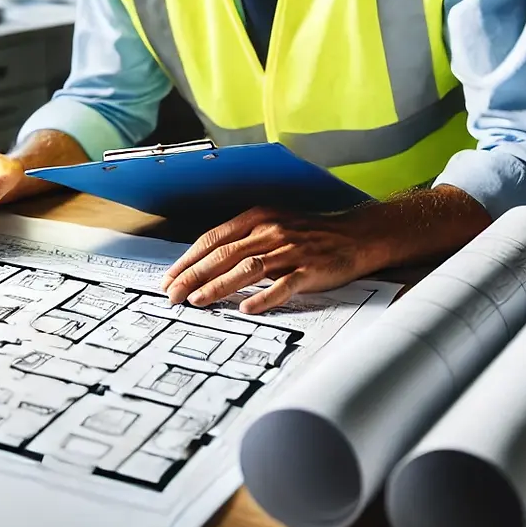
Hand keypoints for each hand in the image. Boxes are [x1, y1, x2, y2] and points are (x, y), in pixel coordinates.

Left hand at [160, 205, 393, 314]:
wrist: (356, 234)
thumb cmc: (308, 233)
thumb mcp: (272, 224)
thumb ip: (243, 239)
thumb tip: (206, 262)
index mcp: (257, 218)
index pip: (213, 239)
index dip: (188, 259)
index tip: (170, 278)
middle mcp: (270, 231)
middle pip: (223, 254)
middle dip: (193, 275)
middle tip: (173, 294)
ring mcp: (290, 250)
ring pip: (247, 268)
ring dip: (218, 285)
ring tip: (197, 301)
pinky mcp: (310, 270)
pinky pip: (284, 285)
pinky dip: (263, 297)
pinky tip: (246, 308)